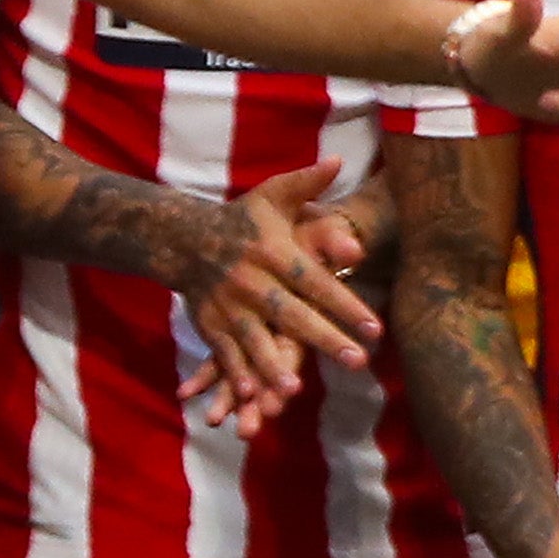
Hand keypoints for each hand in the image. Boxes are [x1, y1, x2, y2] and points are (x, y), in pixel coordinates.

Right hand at [172, 159, 383, 435]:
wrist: (183, 239)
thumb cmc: (244, 218)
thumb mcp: (274, 194)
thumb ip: (308, 182)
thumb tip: (339, 161)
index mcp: (273, 252)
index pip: (316, 282)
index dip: (345, 304)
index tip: (376, 328)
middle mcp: (251, 282)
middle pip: (292, 315)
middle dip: (324, 340)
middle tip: (358, 363)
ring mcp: (228, 306)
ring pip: (254, 340)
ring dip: (272, 366)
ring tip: (295, 391)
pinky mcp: (211, 325)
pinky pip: (225, 354)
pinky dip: (235, 374)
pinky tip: (250, 396)